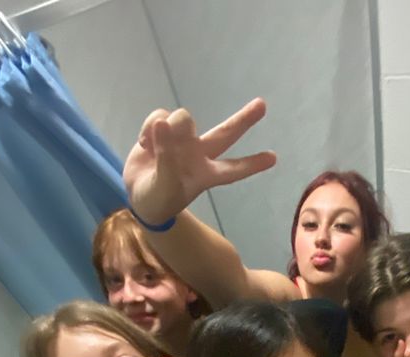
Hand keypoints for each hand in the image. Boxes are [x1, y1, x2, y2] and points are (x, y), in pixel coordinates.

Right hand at [123, 100, 276, 224]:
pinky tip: (145, 144)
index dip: (252, 164)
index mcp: (206, 174)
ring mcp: (183, 140)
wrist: (137, 195)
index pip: (233, 169)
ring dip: (168, 128)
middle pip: (226, 133)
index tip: (273, 159)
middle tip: (263, 105)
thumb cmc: (158, 199)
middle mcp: (199, 154)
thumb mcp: (164, 186)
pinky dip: (149, 128)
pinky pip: (160, 116)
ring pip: (183, 118)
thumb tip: (163, 124)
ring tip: (153, 149)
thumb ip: (166, 157)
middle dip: (244, 119)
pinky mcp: (164, 129)